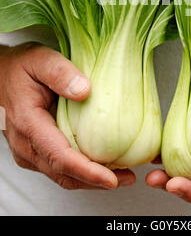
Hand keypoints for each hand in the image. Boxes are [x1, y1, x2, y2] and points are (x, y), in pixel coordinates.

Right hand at [0, 43, 135, 189]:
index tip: (111, 178)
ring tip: (122, 175)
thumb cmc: (21, 67)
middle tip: (128, 178)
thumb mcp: (40, 60)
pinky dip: (82, 171)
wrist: (3, 74)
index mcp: (28, 123)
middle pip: (63, 173)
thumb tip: (85, 91)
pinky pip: (60, 167)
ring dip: (91, 179)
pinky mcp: (37, 150)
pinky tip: (104, 164)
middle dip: (95, 181)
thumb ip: (60, 73)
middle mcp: (26, 144)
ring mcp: (29, 151)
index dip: (86, 171)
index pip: (59, 156)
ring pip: (62, 175)